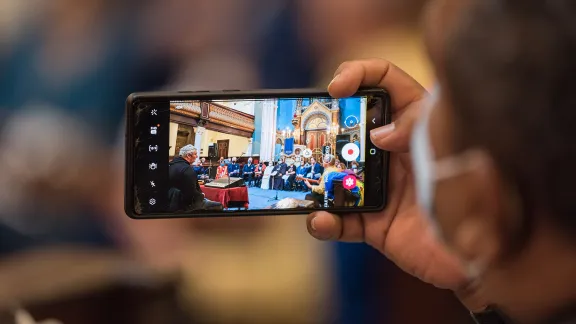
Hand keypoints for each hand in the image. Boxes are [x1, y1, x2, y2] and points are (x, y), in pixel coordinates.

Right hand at [306, 59, 485, 310]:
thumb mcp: (449, 144)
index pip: (385, 82)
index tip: (337, 87)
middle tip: (310, 130)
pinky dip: (324, 222)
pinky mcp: (372, 224)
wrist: (480, 254)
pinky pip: (339, 221)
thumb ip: (418, 127)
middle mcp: (392, 152)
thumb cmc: (474, 193)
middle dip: (324, 124)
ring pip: (334, 174)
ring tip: (307, 179)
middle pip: (349, 126)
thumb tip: (378, 135)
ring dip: (316, 176)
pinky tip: (321, 220)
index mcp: (414, 123)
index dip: (359, 73)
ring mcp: (378, 188)